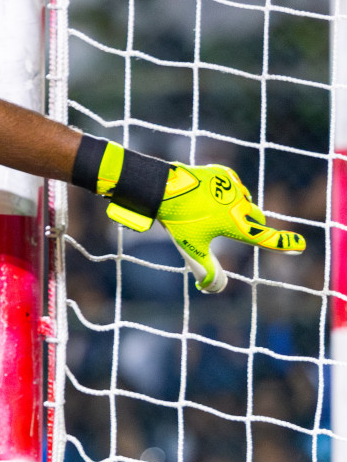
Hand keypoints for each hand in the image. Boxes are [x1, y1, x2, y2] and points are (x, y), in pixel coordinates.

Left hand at [106, 163, 304, 292]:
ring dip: (239, 207)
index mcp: (236, 225)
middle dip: (253, 223)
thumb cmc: (178, 221)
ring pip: (245, 200)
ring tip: (216, 211)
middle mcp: (240, 205)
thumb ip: (205, 270)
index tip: (300, 246)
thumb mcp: (191, 249)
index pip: (265, 238)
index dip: (283, 244)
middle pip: (257, 217)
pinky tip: (212, 194)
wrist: (161, 188)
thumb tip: (212, 288)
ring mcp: (233, 187)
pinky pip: (233, 185)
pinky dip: (226, 191)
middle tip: (239, 228)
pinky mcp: (223, 173)